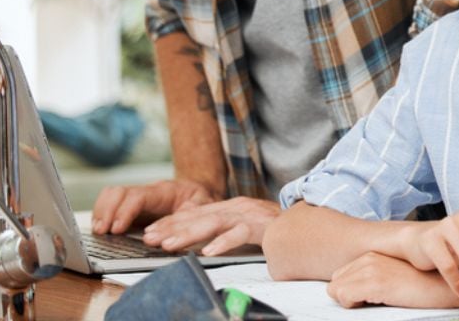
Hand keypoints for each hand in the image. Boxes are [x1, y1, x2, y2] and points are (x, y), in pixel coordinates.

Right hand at [91, 179, 218, 234]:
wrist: (200, 190)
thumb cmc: (201, 200)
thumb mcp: (202, 208)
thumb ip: (188, 220)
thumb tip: (168, 238)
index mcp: (164, 191)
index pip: (138, 197)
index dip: (125, 211)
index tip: (117, 229)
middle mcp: (147, 191)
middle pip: (119, 192)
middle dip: (106, 211)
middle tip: (102, 232)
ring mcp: (137, 197)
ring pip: (111, 195)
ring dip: (101, 212)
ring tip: (99, 231)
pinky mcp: (131, 206)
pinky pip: (110, 203)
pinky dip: (101, 214)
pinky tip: (101, 229)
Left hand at [141, 197, 279, 254]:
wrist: (309, 222)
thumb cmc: (277, 228)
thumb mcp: (245, 225)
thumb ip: (224, 228)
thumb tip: (199, 240)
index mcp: (231, 206)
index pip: (195, 213)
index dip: (171, 222)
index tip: (150, 231)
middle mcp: (238, 207)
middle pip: (199, 216)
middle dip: (172, 227)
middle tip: (150, 238)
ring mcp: (250, 214)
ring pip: (214, 222)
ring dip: (189, 233)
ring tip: (170, 245)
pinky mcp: (264, 226)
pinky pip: (241, 233)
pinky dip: (224, 241)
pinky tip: (209, 251)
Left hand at [327, 252, 458, 308]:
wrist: (441, 286)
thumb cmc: (419, 287)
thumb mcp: (392, 278)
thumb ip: (372, 279)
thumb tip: (351, 294)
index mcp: (371, 256)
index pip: (340, 277)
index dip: (350, 292)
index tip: (368, 298)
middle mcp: (368, 258)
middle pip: (335, 284)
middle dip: (348, 296)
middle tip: (373, 300)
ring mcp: (371, 268)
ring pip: (336, 291)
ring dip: (352, 301)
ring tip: (377, 301)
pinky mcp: (375, 281)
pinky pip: (345, 296)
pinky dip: (355, 305)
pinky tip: (378, 301)